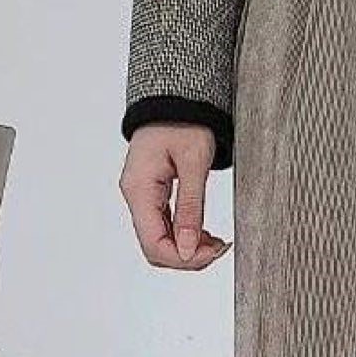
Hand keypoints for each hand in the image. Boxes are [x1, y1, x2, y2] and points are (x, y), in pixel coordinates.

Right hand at [119, 123, 230, 270]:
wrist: (176, 98)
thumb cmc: (185, 122)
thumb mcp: (194, 163)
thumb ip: (190, 208)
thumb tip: (187, 249)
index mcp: (140, 189)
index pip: (154, 244)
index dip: (184, 258)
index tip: (214, 252)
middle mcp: (135, 196)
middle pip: (155, 247)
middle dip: (187, 256)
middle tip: (219, 248)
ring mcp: (142, 196)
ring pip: (160, 240)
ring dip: (188, 248)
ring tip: (217, 242)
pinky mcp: (152, 194)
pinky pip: (164, 226)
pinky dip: (185, 235)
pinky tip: (205, 234)